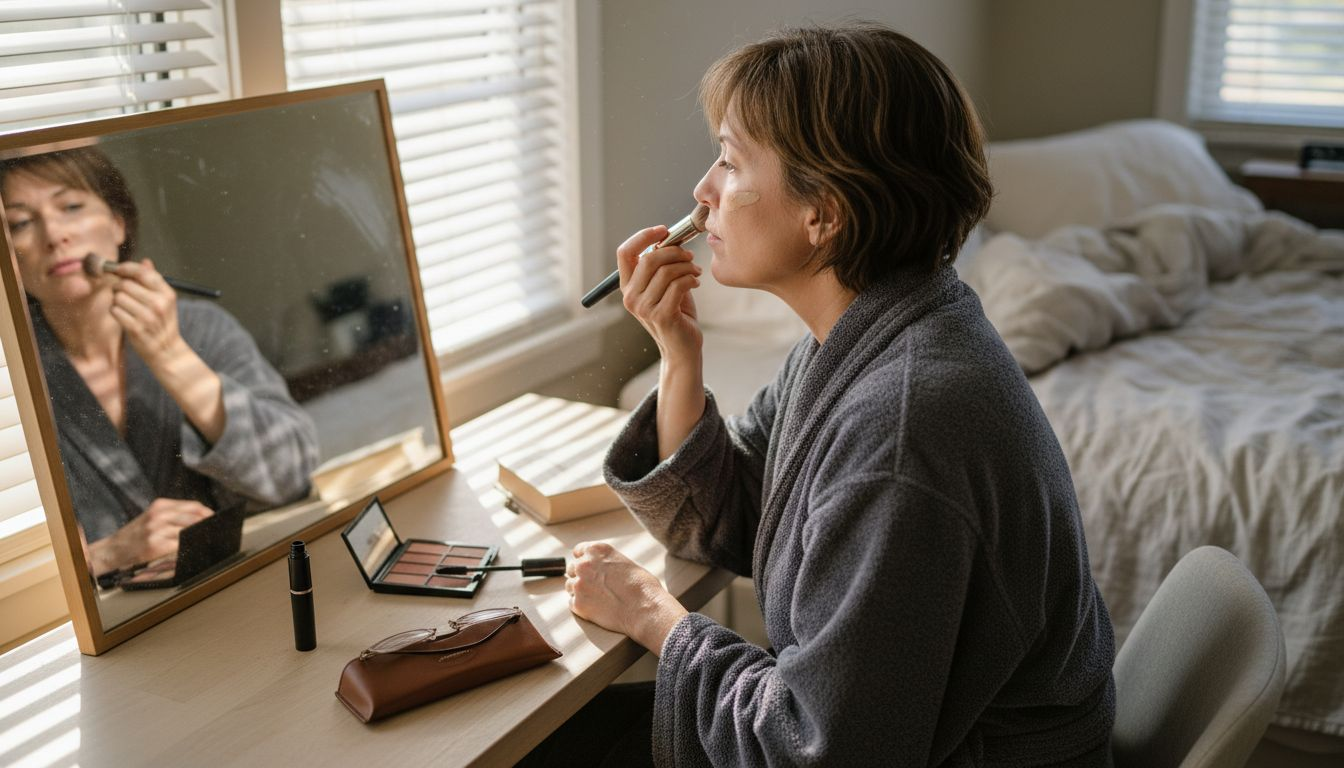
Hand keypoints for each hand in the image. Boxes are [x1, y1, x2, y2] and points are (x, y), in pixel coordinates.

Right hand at [93, 498, 213, 572]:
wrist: (112, 550)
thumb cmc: (135, 536)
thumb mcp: (152, 518)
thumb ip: (173, 516)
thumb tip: (202, 520)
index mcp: (160, 505)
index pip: (194, 506)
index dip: (208, 514)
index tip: (217, 521)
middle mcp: (159, 515)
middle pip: (195, 517)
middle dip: (208, 525)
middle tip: (217, 532)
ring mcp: (157, 530)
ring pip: (189, 531)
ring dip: (200, 537)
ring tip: (207, 541)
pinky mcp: (155, 545)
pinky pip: (180, 545)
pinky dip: (189, 548)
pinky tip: (192, 550)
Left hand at [106, 259, 188, 367]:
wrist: (167, 350)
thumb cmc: (163, 322)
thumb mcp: (165, 300)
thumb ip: (154, 280)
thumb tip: (145, 261)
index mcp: (167, 294)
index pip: (143, 272)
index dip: (126, 268)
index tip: (118, 269)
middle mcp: (159, 304)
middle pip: (126, 284)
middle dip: (118, 286)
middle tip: (120, 292)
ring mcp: (147, 317)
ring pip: (118, 297)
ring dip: (116, 300)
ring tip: (125, 306)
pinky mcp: (135, 328)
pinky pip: (115, 310)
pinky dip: (115, 311)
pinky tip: (123, 315)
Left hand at [565, 541, 687, 653]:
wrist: (644, 608)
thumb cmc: (642, 586)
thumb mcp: (624, 563)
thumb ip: (607, 563)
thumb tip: (602, 570)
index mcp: (597, 550)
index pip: (578, 550)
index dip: (583, 560)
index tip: (587, 568)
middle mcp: (584, 564)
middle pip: (572, 568)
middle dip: (581, 576)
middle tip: (594, 586)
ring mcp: (579, 584)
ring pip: (570, 586)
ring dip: (580, 591)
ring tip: (598, 599)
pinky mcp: (578, 604)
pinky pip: (572, 603)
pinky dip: (581, 606)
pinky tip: (596, 608)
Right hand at [618, 226, 703, 364]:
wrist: (682, 348)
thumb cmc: (676, 314)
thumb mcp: (665, 286)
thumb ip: (662, 266)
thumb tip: (670, 239)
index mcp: (627, 287)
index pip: (625, 252)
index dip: (643, 236)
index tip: (664, 231)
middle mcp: (630, 297)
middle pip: (648, 259)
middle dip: (674, 251)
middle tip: (689, 256)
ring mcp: (644, 308)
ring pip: (666, 271)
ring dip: (686, 267)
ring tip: (696, 272)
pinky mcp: (661, 316)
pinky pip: (678, 285)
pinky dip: (691, 279)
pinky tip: (696, 282)